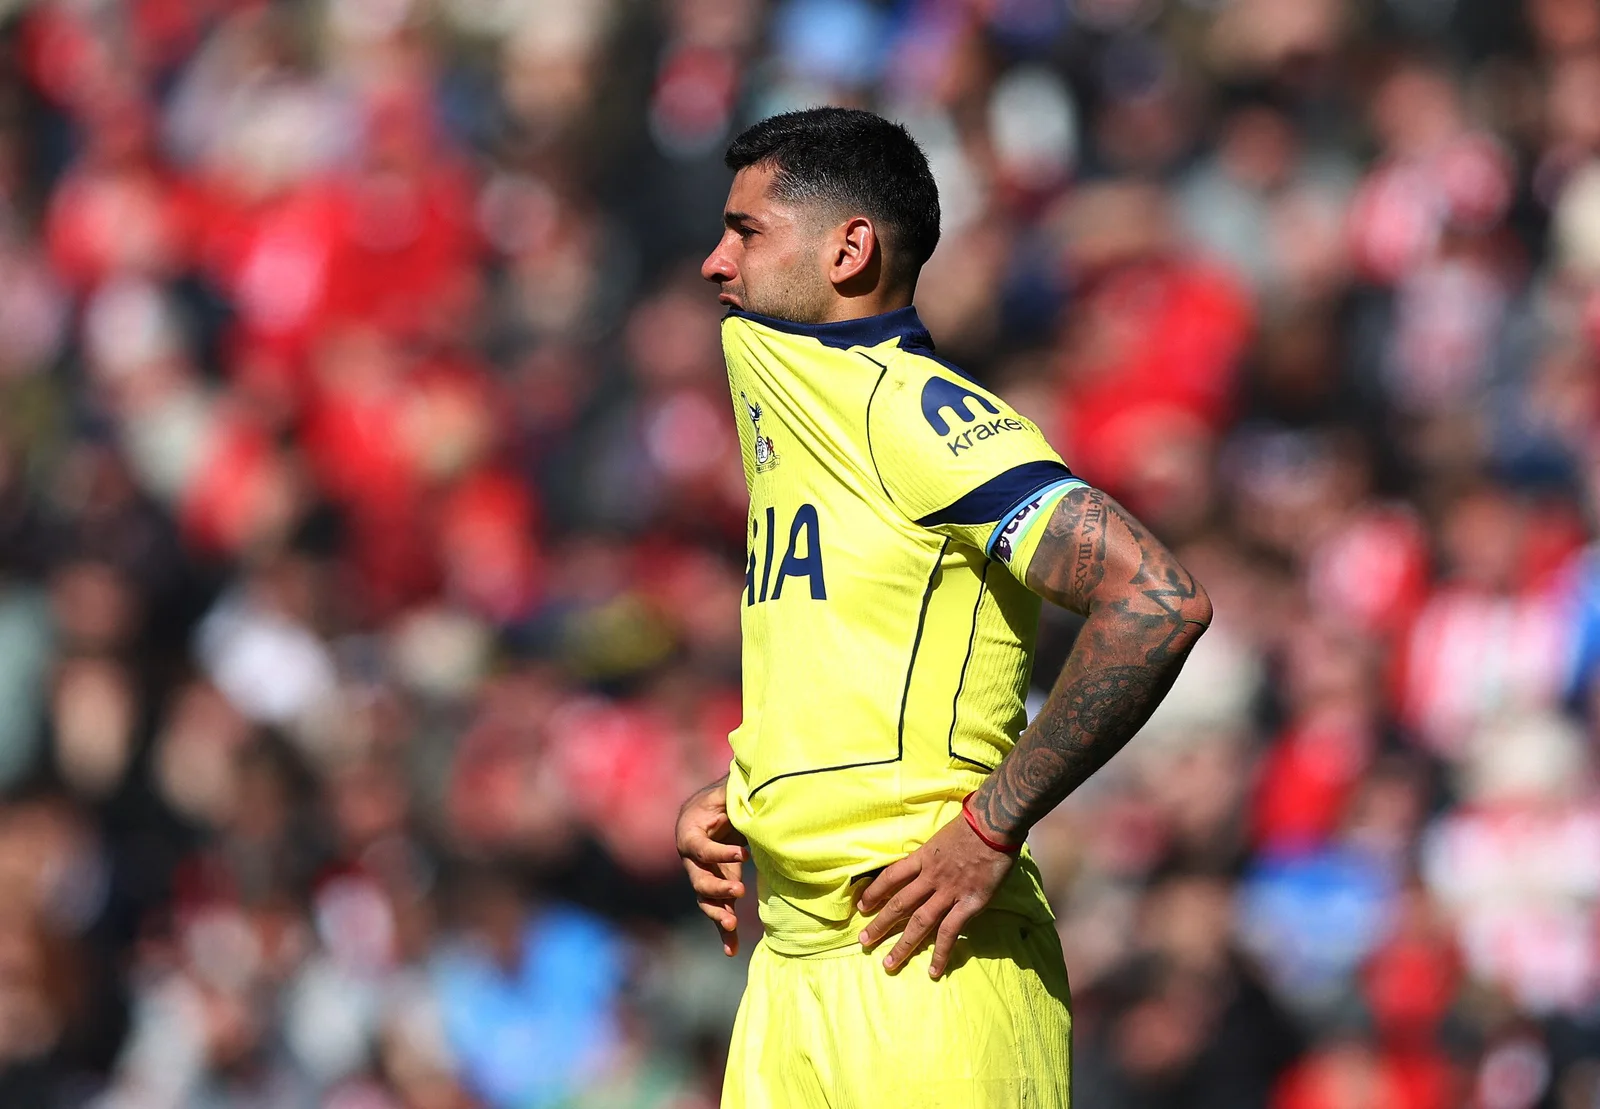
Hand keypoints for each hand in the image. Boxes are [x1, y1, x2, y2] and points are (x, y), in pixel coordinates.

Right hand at [676, 778, 747, 956]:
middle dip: (717, 888)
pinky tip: (731, 950)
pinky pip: (717, 912)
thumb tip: (751, 782)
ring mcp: (703, 876)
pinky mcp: (717, 887)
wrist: (715, 811)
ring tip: (732, 925)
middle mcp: (692, 859)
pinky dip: (723, 932)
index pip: (699, 848)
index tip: (743, 853)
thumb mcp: (725, 791)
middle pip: (698, 880)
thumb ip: (734, 791)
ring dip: (718, 913)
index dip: (718, 853)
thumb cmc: (721, 797)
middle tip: (739, 890)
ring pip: (705, 900)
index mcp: (690, 833)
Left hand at [856, 812, 1015, 977]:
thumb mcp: (941, 836)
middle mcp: (930, 878)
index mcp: (922, 858)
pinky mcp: (969, 905)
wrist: (994, 825)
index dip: (875, 892)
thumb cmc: (972, 825)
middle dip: (880, 924)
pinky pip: (950, 932)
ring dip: (903, 945)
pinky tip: (932, 970)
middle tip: (864, 941)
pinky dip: (941, 953)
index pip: (891, 877)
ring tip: (888, 963)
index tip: (862, 906)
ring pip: (920, 923)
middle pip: (899, 904)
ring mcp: (949, 893)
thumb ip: (932, 853)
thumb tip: (926, 863)